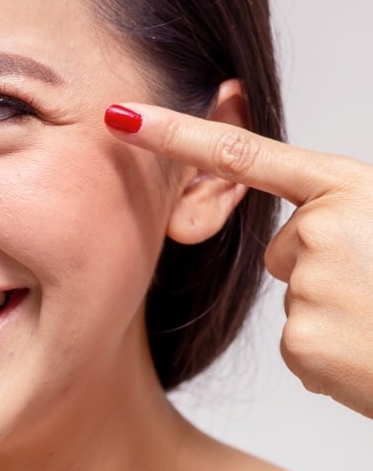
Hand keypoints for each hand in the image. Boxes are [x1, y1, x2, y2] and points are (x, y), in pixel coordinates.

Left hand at [105, 103, 372, 418]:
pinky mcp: (303, 343)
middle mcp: (323, 230)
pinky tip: (366, 353)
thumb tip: (291, 246)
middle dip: (318, 270)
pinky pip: (296, 343)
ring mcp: (311, 286)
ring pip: (291, 297)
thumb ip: (339, 215)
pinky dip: (327, 353)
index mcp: (350, 190)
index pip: (244, 154)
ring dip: (328, 313)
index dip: (177, 133)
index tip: (122, 116)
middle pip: (281, 250)